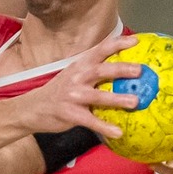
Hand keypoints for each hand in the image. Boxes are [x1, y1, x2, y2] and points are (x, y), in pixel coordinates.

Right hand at [11, 34, 140, 136]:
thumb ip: (93, 70)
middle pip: (101, 70)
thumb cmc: (59, 91)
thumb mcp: (74, 74)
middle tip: (140, 70)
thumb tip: (122, 68)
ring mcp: (73, 96)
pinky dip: (105, 127)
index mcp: (80, 64)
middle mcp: (77, 77)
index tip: (136, 41)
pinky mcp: (70, 114)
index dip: (118, 43)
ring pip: (98, 96)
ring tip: (135, 101)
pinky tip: (118, 132)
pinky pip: (90, 121)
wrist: (32, 108)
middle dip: (121, 68)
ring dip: (117, 98)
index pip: (100, 49)